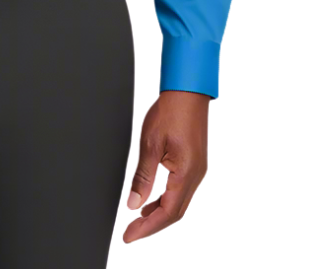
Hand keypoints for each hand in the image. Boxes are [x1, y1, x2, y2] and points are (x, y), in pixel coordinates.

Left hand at [122, 89, 208, 242]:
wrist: (188, 91)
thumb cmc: (171, 111)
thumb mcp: (150, 144)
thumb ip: (143, 176)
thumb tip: (133, 203)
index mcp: (186, 174)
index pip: (167, 212)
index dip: (147, 227)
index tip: (129, 236)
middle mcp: (196, 176)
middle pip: (175, 212)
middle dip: (152, 225)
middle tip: (131, 232)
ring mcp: (197, 170)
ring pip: (178, 203)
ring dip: (159, 214)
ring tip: (137, 220)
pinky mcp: (194, 164)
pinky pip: (180, 191)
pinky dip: (165, 201)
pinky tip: (151, 201)